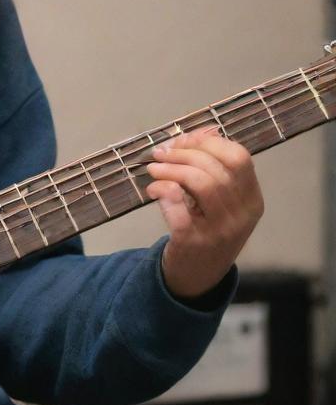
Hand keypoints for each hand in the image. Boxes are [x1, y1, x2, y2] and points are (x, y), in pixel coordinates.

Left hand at [145, 126, 263, 300]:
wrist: (197, 274)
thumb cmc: (206, 225)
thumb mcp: (218, 197)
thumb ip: (212, 164)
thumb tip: (205, 129)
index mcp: (252, 199)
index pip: (240, 158)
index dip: (208, 142)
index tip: (183, 141)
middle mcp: (242, 215)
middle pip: (216, 168)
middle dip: (182, 153)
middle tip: (160, 153)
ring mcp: (220, 231)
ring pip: (201, 184)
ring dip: (171, 169)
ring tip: (153, 169)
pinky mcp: (193, 242)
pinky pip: (179, 208)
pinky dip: (162, 191)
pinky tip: (152, 190)